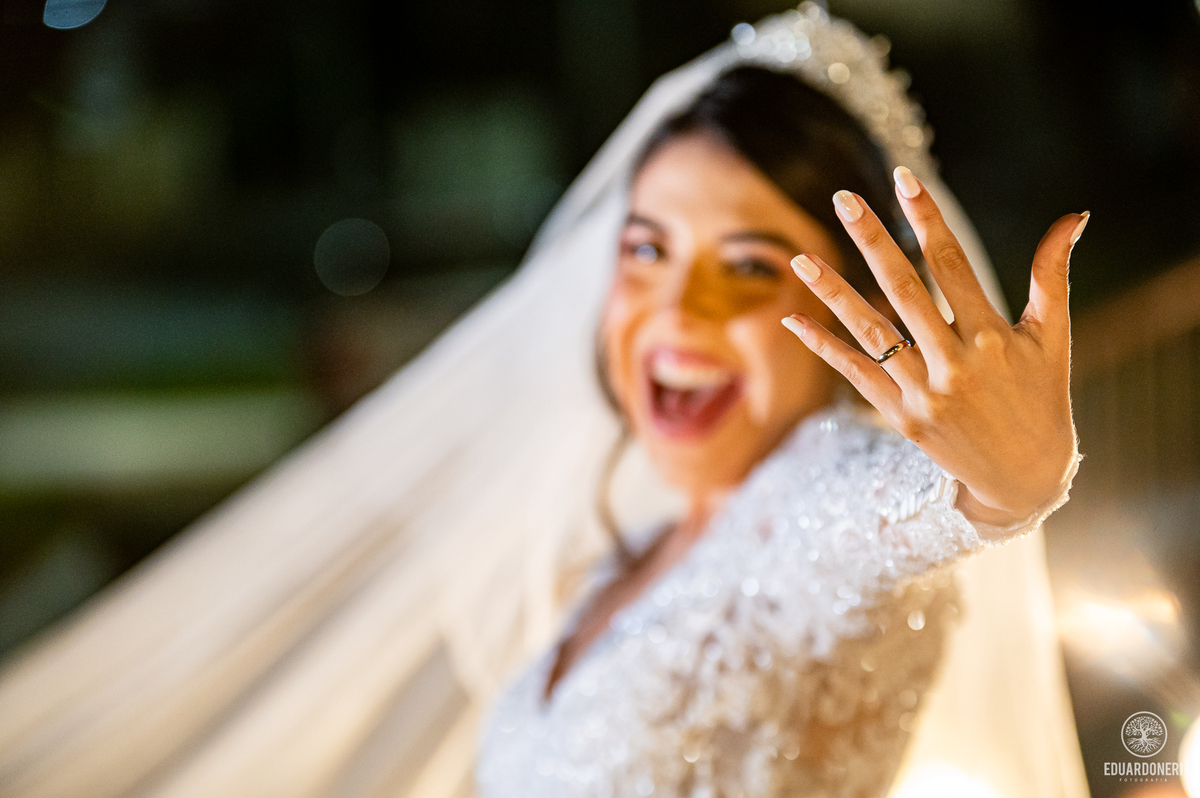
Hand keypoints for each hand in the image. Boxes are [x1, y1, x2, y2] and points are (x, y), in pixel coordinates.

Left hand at [781, 167, 1085, 533]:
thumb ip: (1052, 276)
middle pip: (904, 289)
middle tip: (843, 198)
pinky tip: (793, 320)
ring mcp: (923, 391)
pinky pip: (855, 373)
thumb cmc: (1042, 397)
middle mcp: (955, 362)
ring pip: (870, 332)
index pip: (951, 264)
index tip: (904, 178)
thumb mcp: (1053, 337)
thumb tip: (1076, 216)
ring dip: (833, 294)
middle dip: (872, 241)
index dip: (927, 218)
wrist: (1024, 476)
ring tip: (800, 259)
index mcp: (993, 336)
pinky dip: (824, 347)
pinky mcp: (900, 415)